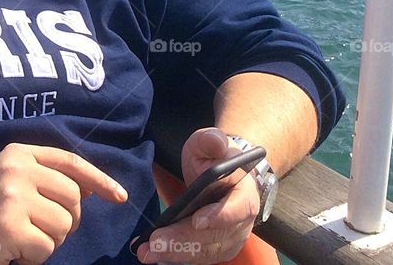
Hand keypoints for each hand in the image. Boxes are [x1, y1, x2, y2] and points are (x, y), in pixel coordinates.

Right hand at [0, 142, 127, 264]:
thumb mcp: (7, 182)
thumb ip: (43, 178)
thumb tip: (90, 188)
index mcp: (17, 153)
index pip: (70, 162)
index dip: (99, 180)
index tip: (119, 196)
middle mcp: (16, 169)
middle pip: (73, 198)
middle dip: (65, 221)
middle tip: (37, 230)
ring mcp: (13, 197)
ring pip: (64, 225)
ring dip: (48, 241)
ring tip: (18, 239)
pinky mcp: (10, 227)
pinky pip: (47, 249)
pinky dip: (33, 259)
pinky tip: (9, 251)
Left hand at [134, 128, 258, 263]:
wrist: (223, 173)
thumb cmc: (215, 156)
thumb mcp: (210, 142)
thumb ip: (211, 140)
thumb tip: (216, 142)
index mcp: (244, 192)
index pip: (237, 208)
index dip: (219, 216)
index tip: (197, 221)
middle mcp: (242, 221)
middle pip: (215, 236)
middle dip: (184, 241)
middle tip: (155, 243)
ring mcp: (230, 237)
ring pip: (206, 251)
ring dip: (176, 254)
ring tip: (148, 252)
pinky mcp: (216, 246)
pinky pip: (198, 255)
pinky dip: (176, 256)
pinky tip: (153, 254)